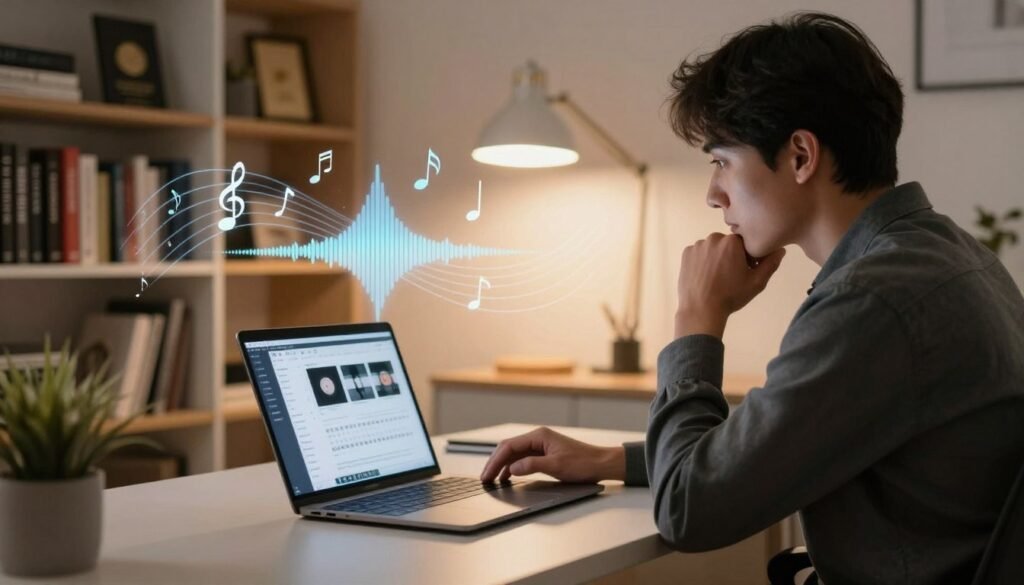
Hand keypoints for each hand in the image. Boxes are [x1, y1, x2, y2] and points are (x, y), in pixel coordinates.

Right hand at [479, 427, 624, 483]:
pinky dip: (512, 467)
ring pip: (514, 453)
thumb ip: (532, 465)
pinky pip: (522, 458)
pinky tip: (507, 476)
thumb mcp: (556, 466)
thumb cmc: (583, 463)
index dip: (495, 461)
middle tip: (485, 478)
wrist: (601, 463)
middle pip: (509, 448)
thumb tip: (512, 468)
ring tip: (492, 479)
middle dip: (495, 462)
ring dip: (502, 465)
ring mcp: (541, 445)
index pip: (509, 446)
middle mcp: (538, 438)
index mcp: (539, 436)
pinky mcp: (544, 453)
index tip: (487, 474)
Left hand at [675, 234, 785, 337]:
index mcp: (732, 242)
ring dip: (716, 257)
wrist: (701, 309)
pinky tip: (704, 276)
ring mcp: (698, 245)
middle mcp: (714, 238)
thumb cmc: (731, 296)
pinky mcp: (686, 253)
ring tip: (716, 277)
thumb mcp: (756, 282)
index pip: (745, 243)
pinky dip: (702, 260)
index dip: (747, 256)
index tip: (745, 270)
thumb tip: (780, 250)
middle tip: (730, 275)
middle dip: (731, 255)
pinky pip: (699, 253)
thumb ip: (770, 264)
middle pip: (727, 244)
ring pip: (712, 248)